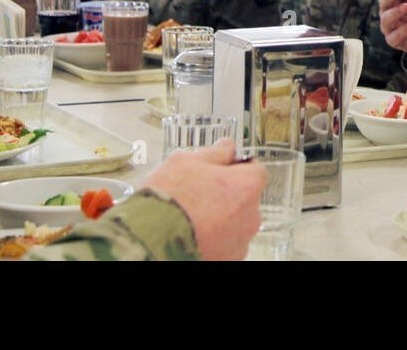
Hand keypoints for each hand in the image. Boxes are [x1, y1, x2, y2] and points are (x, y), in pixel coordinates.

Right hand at [141, 139, 265, 260]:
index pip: (255, 170)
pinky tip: (191, 234)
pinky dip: (213, 240)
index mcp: (245, 186)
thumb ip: (213, 153)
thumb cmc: (168, 200)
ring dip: (220, 219)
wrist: (150, 241)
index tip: (222, 168)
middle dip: (226, 195)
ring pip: (234, 224)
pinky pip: (225, 245)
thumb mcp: (185, 162)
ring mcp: (240, 242)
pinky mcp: (227, 260)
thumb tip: (227, 147)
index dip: (237, 167)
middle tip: (198, 194)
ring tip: (190, 217)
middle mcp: (250, 216)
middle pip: (244, 199)